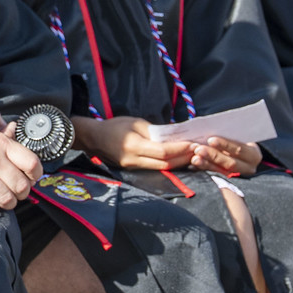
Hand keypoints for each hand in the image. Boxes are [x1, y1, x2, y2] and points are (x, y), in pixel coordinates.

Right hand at [0, 127, 41, 209]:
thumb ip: (7, 141)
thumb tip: (23, 146)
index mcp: (2, 144)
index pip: (33, 164)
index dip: (35, 176)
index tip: (30, 179)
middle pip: (22, 186)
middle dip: (21, 194)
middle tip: (15, 193)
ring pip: (7, 199)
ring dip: (7, 202)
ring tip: (1, 198)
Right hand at [72, 115, 191, 171]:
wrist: (93, 138)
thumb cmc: (114, 126)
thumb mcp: (135, 123)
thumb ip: (155, 131)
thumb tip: (175, 136)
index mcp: (134, 146)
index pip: (163, 151)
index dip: (180, 149)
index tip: (194, 143)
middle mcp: (134, 160)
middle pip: (166, 163)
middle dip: (184, 158)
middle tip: (198, 151)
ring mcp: (133, 167)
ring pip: (162, 168)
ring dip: (179, 163)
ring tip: (192, 155)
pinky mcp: (133, 169)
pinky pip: (155, 168)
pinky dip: (169, 163)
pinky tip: (178, 158)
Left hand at [188, 135, 260, 176]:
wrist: (243, 157)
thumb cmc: (238, 143)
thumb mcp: (238, 138)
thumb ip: (228, 138)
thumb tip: (211, 133)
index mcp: (254, 155)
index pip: (240, 149)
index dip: (225, 144)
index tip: (210, 140)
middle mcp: (249, 167)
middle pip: (231, 163)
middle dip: (213, 156)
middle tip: (198, 149)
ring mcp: (240, 176)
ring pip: (222, 172)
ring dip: (207, 164)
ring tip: (194, 159)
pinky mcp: (230, 181)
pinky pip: (216, 176)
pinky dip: (204, 170)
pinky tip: (193, 166)